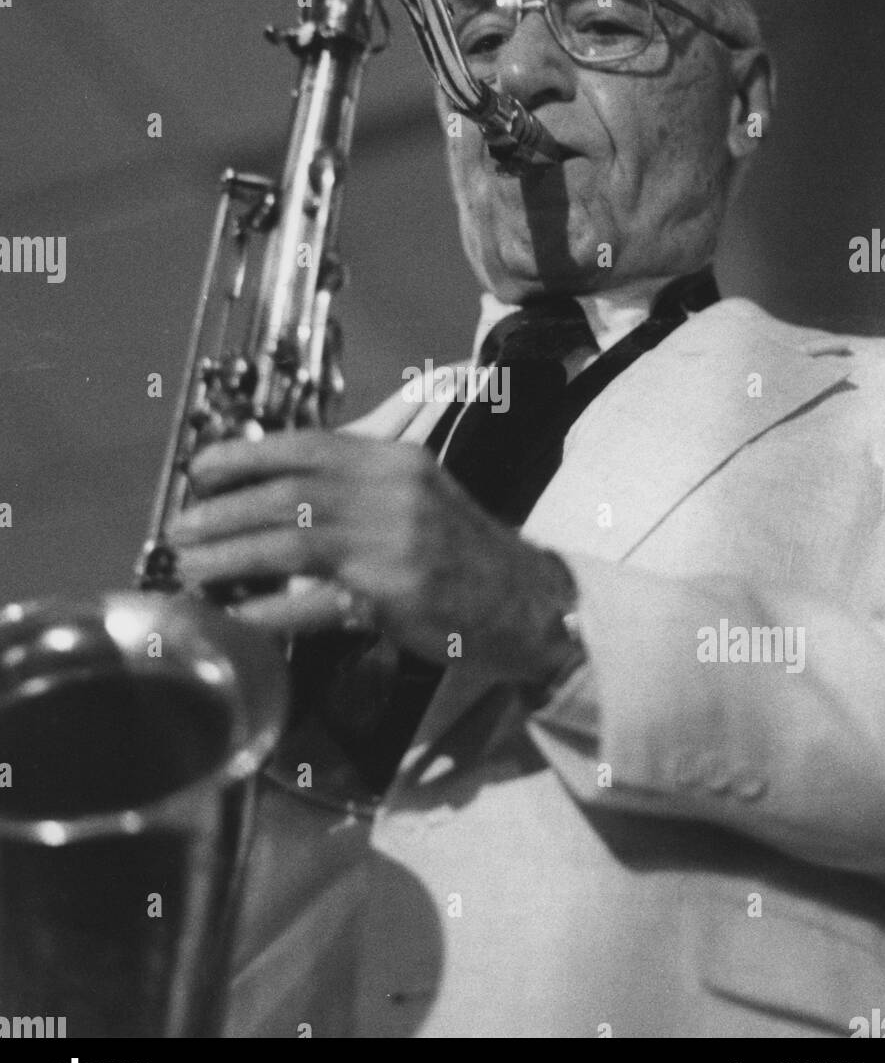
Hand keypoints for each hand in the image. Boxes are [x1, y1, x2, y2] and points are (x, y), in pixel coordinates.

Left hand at [169, 429, 579, 685]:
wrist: (528, 599)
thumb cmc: (462, 547)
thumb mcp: (419, 490)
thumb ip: (358, 480)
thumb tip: (279, 482)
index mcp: (394, 461)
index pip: (306, 445)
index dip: (244, 455)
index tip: (199, 468)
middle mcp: (392, 493)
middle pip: (287, 494)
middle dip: (222, 510)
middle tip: (179, 529)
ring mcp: (392, 546)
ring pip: (290, 543)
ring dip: (229, 556)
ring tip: (190, 569)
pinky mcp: (392, 598)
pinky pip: (313, 603)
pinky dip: (267, 610)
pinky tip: (236, 617)